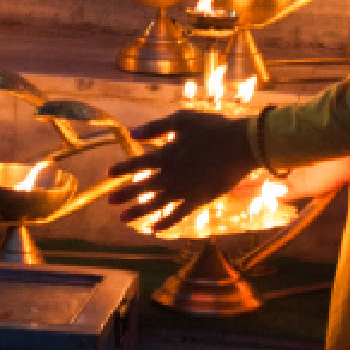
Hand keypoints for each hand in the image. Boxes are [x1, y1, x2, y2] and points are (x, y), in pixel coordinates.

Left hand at [110, 112, 259, 231]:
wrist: (241, 145)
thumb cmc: (213, 128)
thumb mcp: (184, 119)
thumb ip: (158, 127)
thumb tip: (133, 133)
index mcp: (168, 154)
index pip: (139, 163)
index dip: (122, 168)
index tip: (108, 174)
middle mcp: (172, 174)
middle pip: (143, 186)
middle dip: (125, 194)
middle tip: (109, 202)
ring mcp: (185, 189)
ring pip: (156, 203)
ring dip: (139, 211)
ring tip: (123, 219)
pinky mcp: (199, 199)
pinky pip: (179, 214)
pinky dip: (166, 222)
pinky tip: (154, 229)